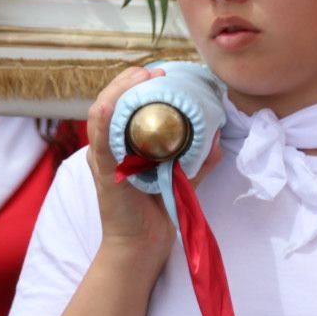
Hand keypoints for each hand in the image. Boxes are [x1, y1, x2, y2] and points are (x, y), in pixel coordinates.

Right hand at [85, 67, 220, 264]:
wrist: (144, 245)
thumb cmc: (159, 209)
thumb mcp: (183, 175)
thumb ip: (200, 156)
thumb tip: (218, 131)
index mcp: (121, 142)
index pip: (123, 102)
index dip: (137, 82)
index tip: (163, 72)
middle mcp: (106, 145)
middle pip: (110, 99)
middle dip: (131, 79)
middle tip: (157, 71)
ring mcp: (101, 157)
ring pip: (101, 111)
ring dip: (120, 89)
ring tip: (143, 77)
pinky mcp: (102, 171)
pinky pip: (99, 139)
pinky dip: (105, 117)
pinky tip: (113, 104)